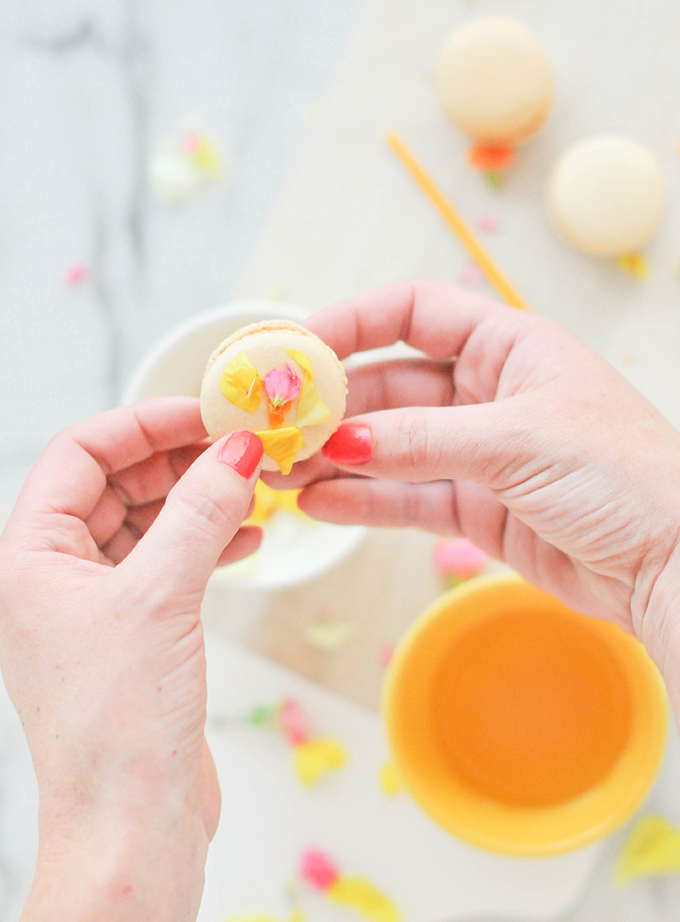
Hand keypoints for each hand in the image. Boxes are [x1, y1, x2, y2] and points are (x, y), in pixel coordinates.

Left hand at [0, 399, 262, 921]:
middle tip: (242, 447)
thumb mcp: (161, 595)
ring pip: (145, 521)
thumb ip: (202, 511)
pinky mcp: (132, 632)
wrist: (131, 824)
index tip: (206, 414)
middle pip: (115, 482)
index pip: (80, 452)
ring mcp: (93, 604)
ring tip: (253, 488)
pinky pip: (167, 562)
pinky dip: (206, 543)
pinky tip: (248, 539)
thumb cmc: (119, 719)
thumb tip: (237, 449)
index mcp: (30, 555)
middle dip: (179, 460)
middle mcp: (53, 574)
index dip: (144, 423)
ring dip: (198, 500)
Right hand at [283, 281, 679, 685]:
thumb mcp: (519, 442)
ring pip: (391, 446)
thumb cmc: (623, 477)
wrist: (674, 565)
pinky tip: (320, 504)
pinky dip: (364, 501)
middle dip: (334, 406)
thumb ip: (422, 440)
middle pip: (391, 383)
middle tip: (278, 427)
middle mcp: (490, 392)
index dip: (354, 322)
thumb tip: (339, 441)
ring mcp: (480, 452)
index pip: (415, 313)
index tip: (299, 347)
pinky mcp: (478, 508)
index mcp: (510, 346)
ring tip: (283, 472)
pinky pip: (408, 497)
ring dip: (337, 458)